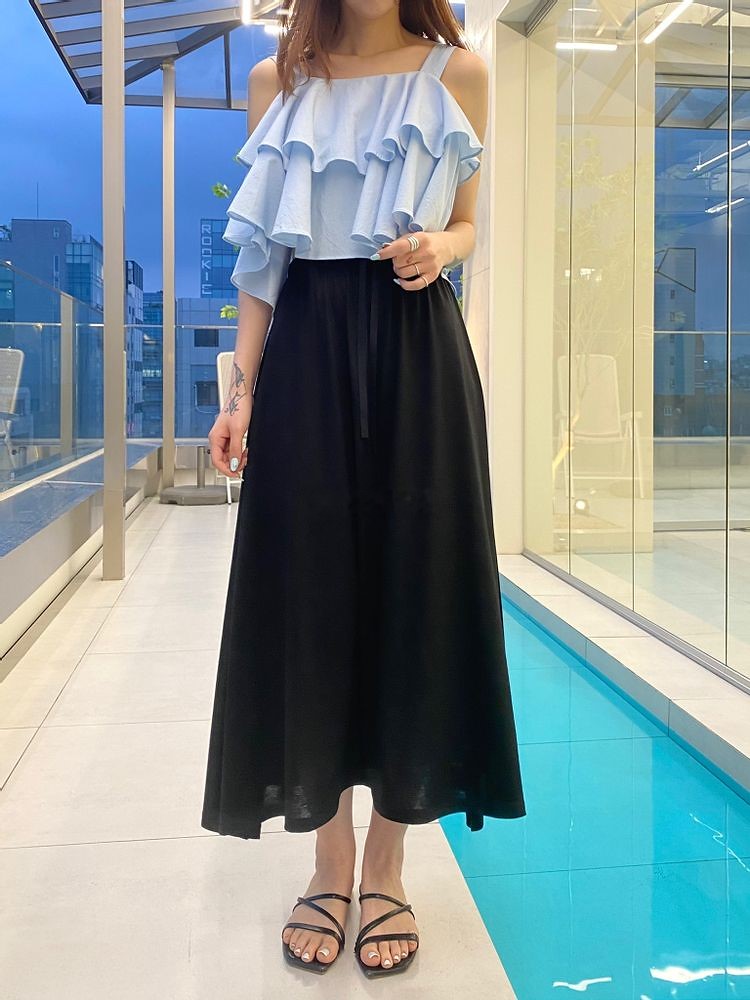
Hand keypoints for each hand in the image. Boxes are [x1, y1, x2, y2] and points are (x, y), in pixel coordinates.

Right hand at [209, 360, 251, 477]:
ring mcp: (225, 437)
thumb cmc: (238, 408)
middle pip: (223, 460)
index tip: (237, 474)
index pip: (216, 461)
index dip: (226, 470)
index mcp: (215, 438)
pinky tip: (247, 450)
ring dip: (239, 458)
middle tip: (245, 462)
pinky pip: (235, 449)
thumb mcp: (238, 431)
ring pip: (230, 455)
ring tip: (247, 455)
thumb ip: (236, 450)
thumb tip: (234, 465)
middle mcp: (218, 439)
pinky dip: (241, 452)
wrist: (243, 395)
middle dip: (234, 464)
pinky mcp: (232, 434)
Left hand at [372, 232, 453, 290]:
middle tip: (398, 259)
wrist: (447, 246)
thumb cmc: (426, 241)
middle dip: (394, 262)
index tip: (376, 256)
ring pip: (404, 273)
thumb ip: (398, 242)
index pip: (401, 247)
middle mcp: (427, 252)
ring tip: (402, 266)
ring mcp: (430, 265)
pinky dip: (405, 284)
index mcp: (421, 239)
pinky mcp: (432, 276)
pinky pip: (415, 285)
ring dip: (398, 271)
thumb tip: (383, 249)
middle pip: (400, 262)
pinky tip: (401, 280)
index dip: (387, 252)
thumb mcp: (414, 236)